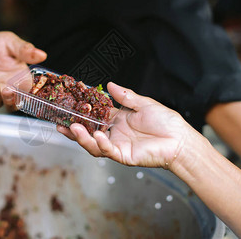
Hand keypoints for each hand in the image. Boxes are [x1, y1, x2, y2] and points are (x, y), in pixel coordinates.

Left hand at [0, 31, 46, 108]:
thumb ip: (24, 49)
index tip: (24, 87)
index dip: (27, 92)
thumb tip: (42, 54)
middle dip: (11, 100)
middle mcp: (7, 89)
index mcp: (20, 78)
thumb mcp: (9, 42)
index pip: (28, 91)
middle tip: (8, 91)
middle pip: (13, 104)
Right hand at [57, 82, 193, 168]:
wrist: (180, 139)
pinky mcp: (123, 156)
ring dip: (82, 137)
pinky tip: (99, 136)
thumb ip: (125, 96)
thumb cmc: (166, 122)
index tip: (70, 104)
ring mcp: (118, 145)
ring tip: (73, 128)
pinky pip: (108, 151)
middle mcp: (115, 133)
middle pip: (89, 132)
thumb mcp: (143, 103)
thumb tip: (109, 85)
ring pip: (94, 144)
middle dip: (74, 129)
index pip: (95, 115)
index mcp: (118, 120)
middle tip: (60, 123)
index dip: (82, 111)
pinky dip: (101, 144)